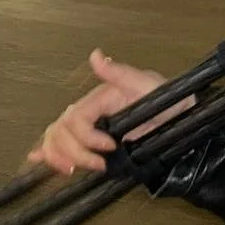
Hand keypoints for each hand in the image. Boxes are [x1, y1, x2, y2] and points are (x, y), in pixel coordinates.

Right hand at [29, 49, 190, 174]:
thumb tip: (96, 56)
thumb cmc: (170, 102)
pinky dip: (49, 152)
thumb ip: (121, 73)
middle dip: (73, 151)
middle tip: (97, 164)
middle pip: (60, 130)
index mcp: (100, 98)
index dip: (86, 136)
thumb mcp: (149, 85)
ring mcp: (90, 127)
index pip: (75, 118)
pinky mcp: (93, 142)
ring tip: (72, 169)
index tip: (110, 146)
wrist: (183, 121)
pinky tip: (40, 159)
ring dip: (57, 155)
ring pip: (56, 138)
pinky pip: (62, 144)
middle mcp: (91, 112)